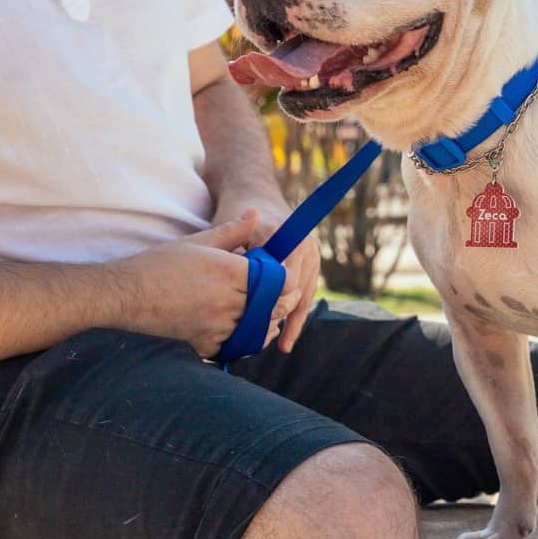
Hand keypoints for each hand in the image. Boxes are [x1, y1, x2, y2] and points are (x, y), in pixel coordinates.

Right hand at [110, 210, 302, 358]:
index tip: (284, 277)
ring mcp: (217, 325)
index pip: (279, 281)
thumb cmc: (161, 263)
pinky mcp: (205, 343)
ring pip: (258, 330)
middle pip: (274, 308)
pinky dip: (243, 339)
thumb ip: (233, 231)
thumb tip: (256, 214)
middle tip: (283, 297)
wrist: (125, 294)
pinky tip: (242, 328)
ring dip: (266, 323)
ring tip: (265, 312)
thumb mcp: (199, 241)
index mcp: (231, 272)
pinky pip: (235, 345)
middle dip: (282, 302)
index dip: (286, 280)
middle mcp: (228, 301)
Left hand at [214, 202, 320, 353]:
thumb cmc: (232, 214)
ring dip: (292, 320)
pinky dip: (297, 314)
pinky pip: (307, 292)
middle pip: (295, 289)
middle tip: (264, 339)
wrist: (253, 193)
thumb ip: (231, 257)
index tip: (255, 325)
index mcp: (280, 234)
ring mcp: (311, 250)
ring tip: (281, 345)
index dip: (268, 303)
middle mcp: (300, 242)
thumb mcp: (224, 231)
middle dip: (280, 314)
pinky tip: (287, 337)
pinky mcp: (314, 259)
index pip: (279, 278)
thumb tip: (236, 291)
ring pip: (304, 293)